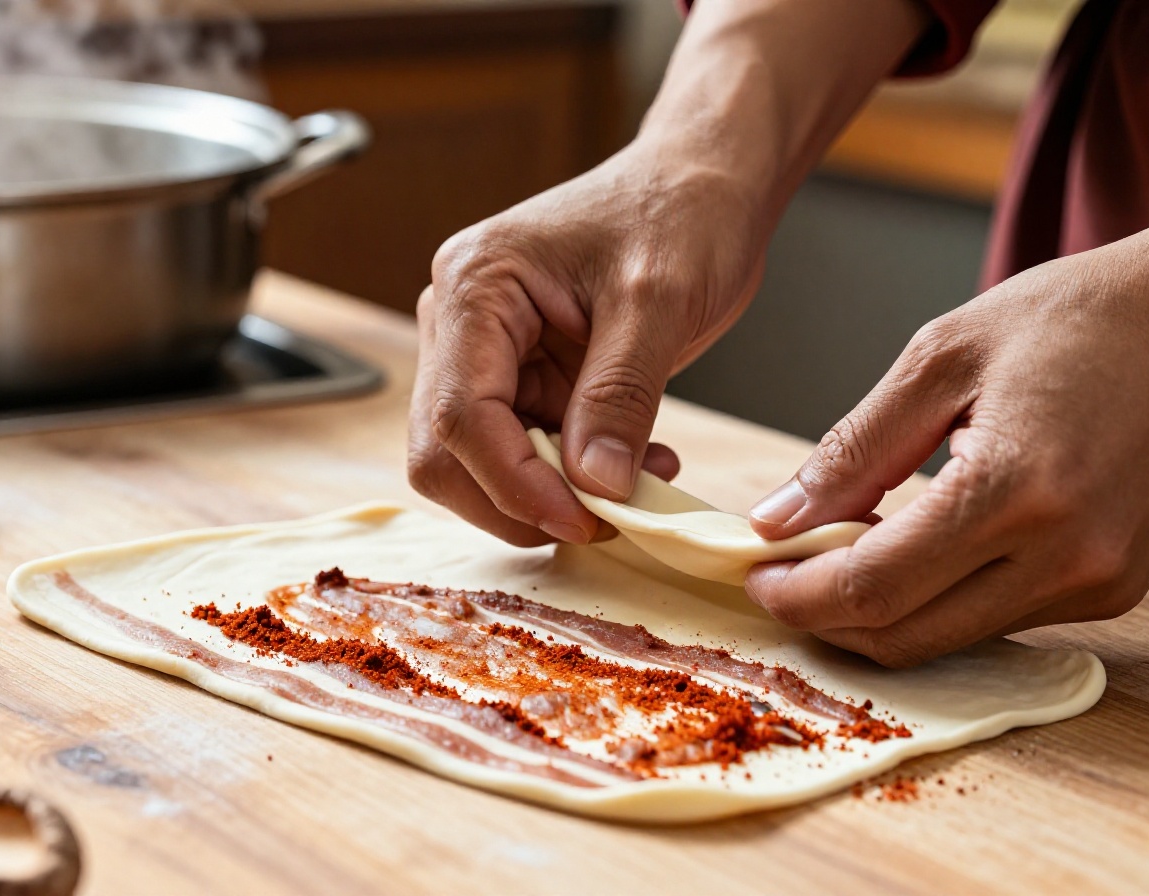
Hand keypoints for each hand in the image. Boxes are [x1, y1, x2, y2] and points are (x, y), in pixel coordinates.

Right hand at [407, 142, 765, 545]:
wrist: (704, 186)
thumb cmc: (680, 213)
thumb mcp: (659, 301)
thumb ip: (620, 394)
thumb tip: (594, 486)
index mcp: (476, 285)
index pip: (458, 415)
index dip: (513, 483)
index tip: (584, 519)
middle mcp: (461, 322)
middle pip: (445, 453)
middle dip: (519, 500)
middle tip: (605, 517)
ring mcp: (487, 355)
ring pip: (480, 466)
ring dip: (552, 496)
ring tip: (638, 480)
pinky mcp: (522, 379)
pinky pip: (525, 456)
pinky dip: (573, 480)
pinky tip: (635, 463)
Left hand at [743, 224, 1148, 666]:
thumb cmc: (1078, 317)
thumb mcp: (942, 357)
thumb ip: (854, 449)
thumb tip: (777, 519)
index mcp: (1016, 488)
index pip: (874, 585)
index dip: (797, 594)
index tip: (752, 572)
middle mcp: (1067, 556)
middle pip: (907, 635)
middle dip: (826, 618)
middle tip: (779, 576)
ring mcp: (1099, 582)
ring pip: (951, 637)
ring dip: (881, 613)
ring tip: (837, 553)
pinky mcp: (1116, 591)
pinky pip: (999, 619)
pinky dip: (940, 598)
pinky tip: (912, 547)